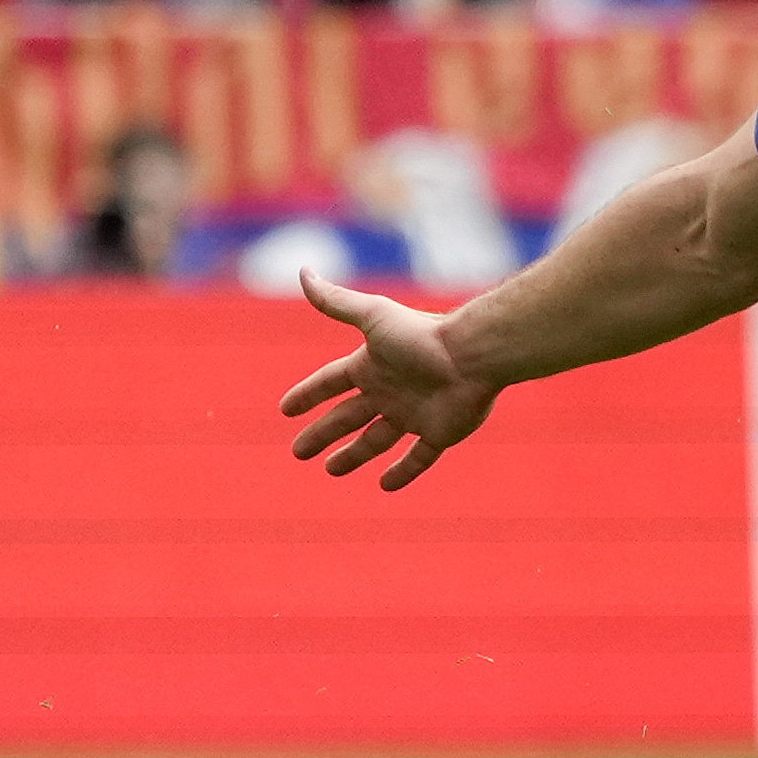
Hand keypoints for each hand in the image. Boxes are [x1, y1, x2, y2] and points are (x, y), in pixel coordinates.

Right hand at [278, 272, 495, 491]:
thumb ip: (336, 301)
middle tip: (298, 452)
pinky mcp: (439, 433)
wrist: (471, 355)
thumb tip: (301, 271)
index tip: (285, 409)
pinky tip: (385, 485)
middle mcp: (389, 391)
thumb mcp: (373, 316)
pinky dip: (403, 472)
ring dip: (353, 455)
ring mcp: (414, 414)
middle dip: (322, 433)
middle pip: (347, 417)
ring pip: (377, 440)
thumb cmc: (422, 336)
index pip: (331, 382)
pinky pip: (418, 458)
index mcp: (372, 365)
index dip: (308, 394)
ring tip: (331, 470)